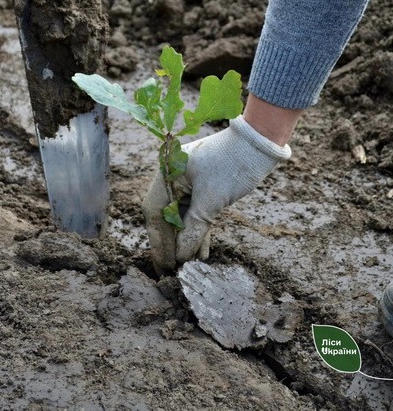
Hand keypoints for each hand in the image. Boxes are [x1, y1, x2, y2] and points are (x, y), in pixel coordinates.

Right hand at [142, 115, 290, 273]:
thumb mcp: (211, 201)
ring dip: (186, 239)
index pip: (155, 211)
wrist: (260, 143)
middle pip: (165, 215)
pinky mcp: (202, 185)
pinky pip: (194, 210)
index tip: (165, 266)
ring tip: (190, 265)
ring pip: (180, 215)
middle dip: (172, 243)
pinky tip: (201, 251)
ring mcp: (187, 180)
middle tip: (172, 272)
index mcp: (167, 171)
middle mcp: (172, 175)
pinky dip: (198, 229)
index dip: (159, 241)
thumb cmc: (233, 165)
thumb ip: (193, 230)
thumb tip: (180, 258)